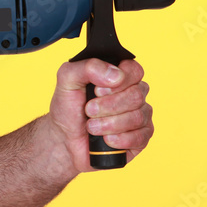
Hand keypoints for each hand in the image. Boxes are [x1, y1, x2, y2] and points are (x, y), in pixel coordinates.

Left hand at [47, 58, 153, 173]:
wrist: (64, 139)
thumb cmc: (68, 108)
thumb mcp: (67, 80)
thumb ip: (87, 67)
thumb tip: (115, 75)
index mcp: (119, 75)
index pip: (134, 70)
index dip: (118, 82)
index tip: (97, 91)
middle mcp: (133, 93)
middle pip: (136, 95)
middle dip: (108, 106)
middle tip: (89, 110)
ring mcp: (140, 115)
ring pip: (138, 117)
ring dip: (109, 124)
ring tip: (91, 126)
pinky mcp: (141, 137)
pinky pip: (141, 137)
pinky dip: (118, 139)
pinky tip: (106, 139)